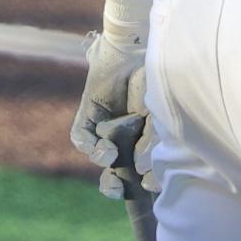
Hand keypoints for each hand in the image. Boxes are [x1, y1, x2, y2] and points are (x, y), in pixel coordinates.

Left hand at [72, 29, 154, 196]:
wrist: (136, 52)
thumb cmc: (154, 83)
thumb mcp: (159, 116)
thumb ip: (151, 142)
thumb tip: (142, 169)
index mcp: (142, 143)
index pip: (139, 173)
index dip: (142, 185)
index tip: (149, 187)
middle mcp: (122, 139)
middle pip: (112, 173)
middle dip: (113, 186)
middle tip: (117, 187)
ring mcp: (103, 130)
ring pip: (97, 158)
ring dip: (104, 161)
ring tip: (113, 155)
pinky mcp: (86, 118)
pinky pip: (81, 139)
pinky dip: (91, 146)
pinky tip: (105, 146)